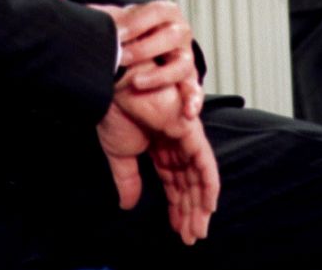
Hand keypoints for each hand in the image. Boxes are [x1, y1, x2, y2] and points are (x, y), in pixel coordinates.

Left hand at [90, 0, 201, 117]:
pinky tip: (188, 112)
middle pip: (170, 36)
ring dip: (160, 75)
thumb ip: (109, 16)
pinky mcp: (190, 78)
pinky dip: (193, 100)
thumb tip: (86, 12)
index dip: (135, 23)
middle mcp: (180, 32)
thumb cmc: (137, 29)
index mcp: (166, 12)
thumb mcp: (125, 19)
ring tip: (137, 83)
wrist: (153, 42)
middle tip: (122, 57)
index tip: (117, 34)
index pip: (154, 13)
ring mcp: (186, 56)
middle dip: (144, 48)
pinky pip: (195, 90)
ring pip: (182, 65)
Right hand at [99, 83, 218, 245]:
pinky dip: (209, 185)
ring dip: (199, 205)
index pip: (173, 181)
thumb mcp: (120, 155)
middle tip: (190, 236)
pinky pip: (205, 163)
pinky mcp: (190, 131)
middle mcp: (175, 141)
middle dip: (189, 211)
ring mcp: (185, 135)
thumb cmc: (113, 110)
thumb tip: (127, 204)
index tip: (177, 229)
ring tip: (196, 229)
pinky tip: (208, 207)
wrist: (113, 86)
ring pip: (199, 177)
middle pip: (188, 182)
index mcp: (159, 144)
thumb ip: (128, 179)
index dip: (176, 205)